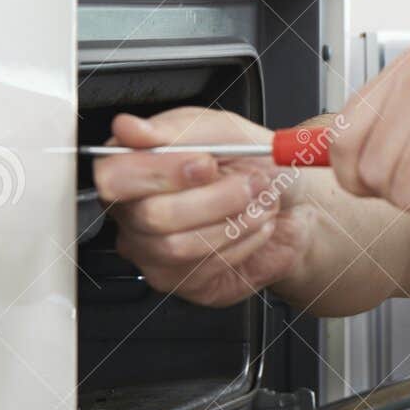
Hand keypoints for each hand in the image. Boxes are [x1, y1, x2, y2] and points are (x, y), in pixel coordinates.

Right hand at [93, 107, 318, 306]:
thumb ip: (176, 129)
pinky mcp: (185, 281)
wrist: (296, 202)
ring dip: (234, 219)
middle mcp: (135, 214)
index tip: (206, 162)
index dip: (160, 172)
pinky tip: (255, 224)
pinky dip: (244, 241)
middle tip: (251, 181)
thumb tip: (129, 128)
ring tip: (260, 201)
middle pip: (151, 216)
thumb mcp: (223, 131)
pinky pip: (205, 268)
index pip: (113, 177)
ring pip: (178, 246)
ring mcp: (154, 253)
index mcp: (135, 168)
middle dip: (215, 197)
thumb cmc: (254, 163)